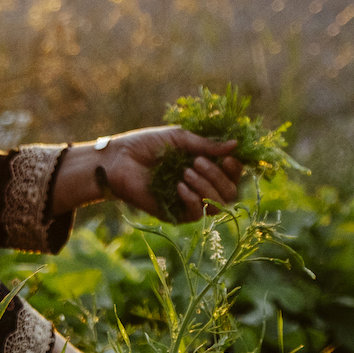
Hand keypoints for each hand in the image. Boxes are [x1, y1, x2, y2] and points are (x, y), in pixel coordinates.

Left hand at [50, 127, 243, 220]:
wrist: (117, 159)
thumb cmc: (146, 145)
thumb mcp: (179, 138)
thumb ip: (206, 144)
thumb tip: (236, 144)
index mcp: (204, 167)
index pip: (232, 175)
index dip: (235, 169)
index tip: (228, 158)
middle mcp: (201, 186)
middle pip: (229, 192)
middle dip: (217, 176)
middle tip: (197, 162)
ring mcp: (189, 202)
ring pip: (217, 205)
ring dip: (206, 187)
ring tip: (186, 171)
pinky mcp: (175, 214)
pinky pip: (196, 214)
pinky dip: (192, 198)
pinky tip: (179, 185)